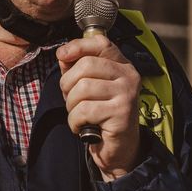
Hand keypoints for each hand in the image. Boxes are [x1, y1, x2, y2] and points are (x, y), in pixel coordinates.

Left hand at [57, 36, 141, 178]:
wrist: (118, 147)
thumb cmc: (99, 113)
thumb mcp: (87, 87)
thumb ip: (75, 68)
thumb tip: (63, 54)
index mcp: (122, 65)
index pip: (101, 43)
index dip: (77, 46)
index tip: (62, 56)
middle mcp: (129, 76)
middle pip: (86, 65)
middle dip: (67, 84)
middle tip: (70, 99)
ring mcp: (128, 94)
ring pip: (83, 88)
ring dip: (71, 105)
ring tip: (78, 114)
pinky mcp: (122, 113)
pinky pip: (85, 110)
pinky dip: (75, 121)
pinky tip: (82, 126)